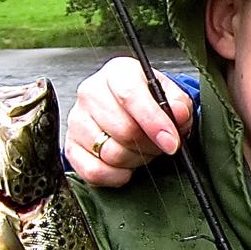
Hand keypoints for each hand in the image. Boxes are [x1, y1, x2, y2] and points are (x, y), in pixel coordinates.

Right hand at [64, 59, 194, 186]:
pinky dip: (116, 176)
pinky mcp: (70, 146)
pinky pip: (94, 172)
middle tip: (159, 145)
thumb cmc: (148, 102)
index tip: (171, 142)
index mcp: (117, 73)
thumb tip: (178, 113)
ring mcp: (77, 120)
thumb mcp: (170, 96)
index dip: (153, 123)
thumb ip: (179, 104)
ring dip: (135, 160)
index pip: (130, 96)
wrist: (128, 113)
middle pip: (123, 130)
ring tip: (143, 151)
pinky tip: (127, 167)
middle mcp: (91, 92)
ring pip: (110, 153)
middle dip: (149, 145)